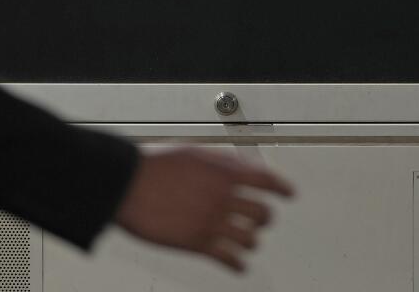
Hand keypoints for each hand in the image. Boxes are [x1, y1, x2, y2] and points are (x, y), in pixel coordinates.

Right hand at [114, 147, 294, 271]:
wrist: (129, 185)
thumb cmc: (155, 166)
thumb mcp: (195, 153)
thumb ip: (221, 163)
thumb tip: (240, 168)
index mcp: (226, 172)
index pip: (267, 181)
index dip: (282, 188)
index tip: (289, 194)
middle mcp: (224, 198)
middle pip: (263, 213)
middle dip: (264, 218)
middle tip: (261, 220)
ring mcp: (213, 222)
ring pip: (251, 239)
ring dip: (251, 240)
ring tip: (246, 241)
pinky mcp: (199, 244)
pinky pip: (231, 260)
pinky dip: (239, 264)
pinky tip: (238, 264)